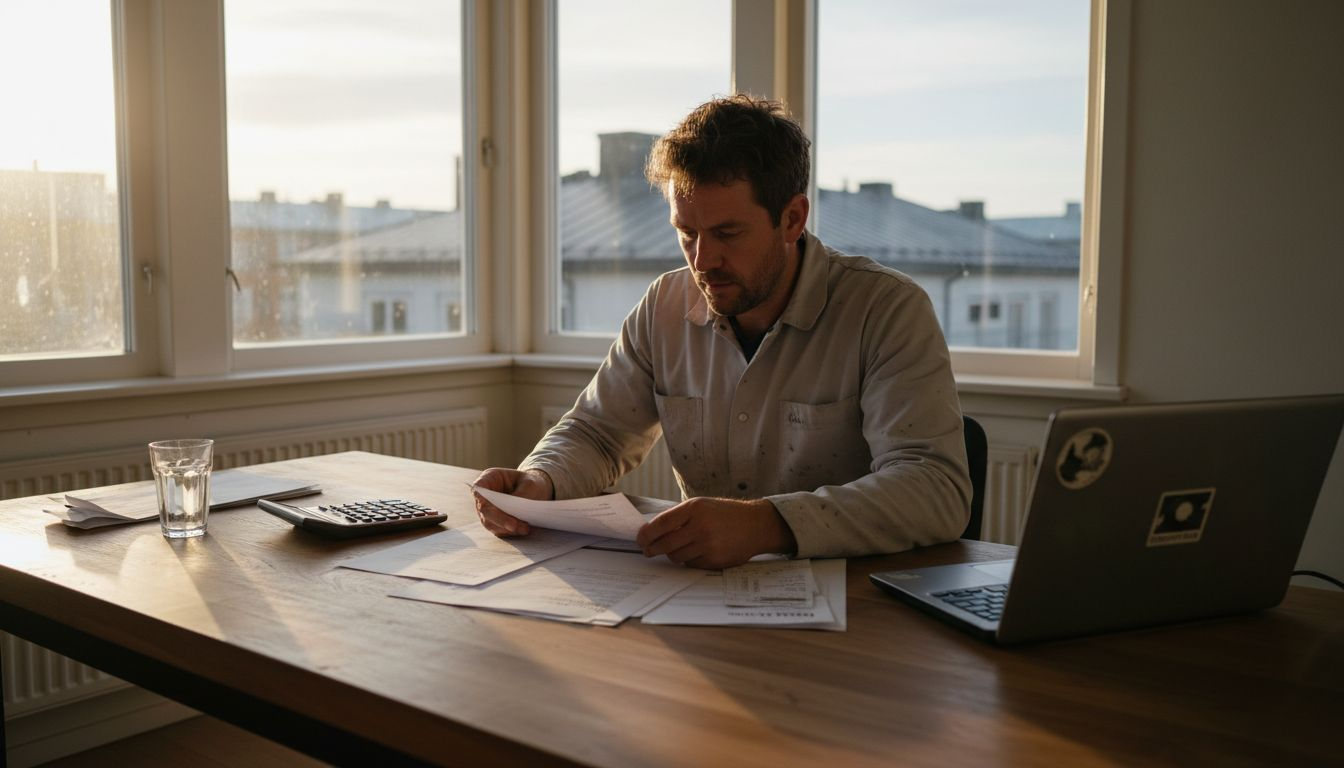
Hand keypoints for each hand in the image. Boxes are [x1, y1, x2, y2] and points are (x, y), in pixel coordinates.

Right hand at [471, 467, 553, 536]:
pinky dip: (509, 532)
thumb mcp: (530, 483)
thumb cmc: (530, 482)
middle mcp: (485, 496)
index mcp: (489, 478)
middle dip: (500, 519)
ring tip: (524, 529)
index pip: (478, 488)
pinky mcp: (495, 522)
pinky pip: (498, 530)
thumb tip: (513, 510)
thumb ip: (521, 494)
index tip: (490, 508)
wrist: (536, 490)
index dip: (481, 498)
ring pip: (490, 523)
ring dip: (506, 529)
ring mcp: (489, 510)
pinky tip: (522, 530)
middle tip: (514, 526)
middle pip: (485, 510)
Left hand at [636, 497, 797, 568]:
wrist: (755, 525)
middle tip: (647, 550)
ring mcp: (708, 545)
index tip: (639, 539)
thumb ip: (679, 517)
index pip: (662, 524)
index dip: (646, 534)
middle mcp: (701, 527)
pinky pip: (691, 564)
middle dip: (652, 548)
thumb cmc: (725, 513)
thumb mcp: (702, 506)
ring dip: (672, 554)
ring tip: (675, 548)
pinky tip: (696, 551)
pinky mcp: (715, 560)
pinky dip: (688, 559)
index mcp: (695, 509)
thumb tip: (651, 531)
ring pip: (676, 556)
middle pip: (665, 544)